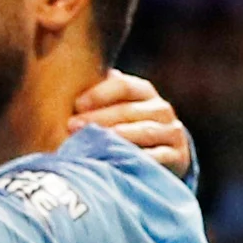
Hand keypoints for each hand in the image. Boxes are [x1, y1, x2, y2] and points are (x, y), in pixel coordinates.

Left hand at [74, 71, 195, 178]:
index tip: (76, 105)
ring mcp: (172, 132)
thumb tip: (63, 79)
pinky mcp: (178, 156)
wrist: (161, 160)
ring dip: (115, 138)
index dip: (99, 93)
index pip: (123, 85)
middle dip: (98, 119)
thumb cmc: (125, 131)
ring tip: (92, 144)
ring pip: (143, 132)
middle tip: (72, 127)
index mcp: (143, 92)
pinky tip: (116, 162)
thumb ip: (96, 99)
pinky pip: (157, 157)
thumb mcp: (113, 112)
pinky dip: (137, 159)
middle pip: (129, 110)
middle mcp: (161, 109)